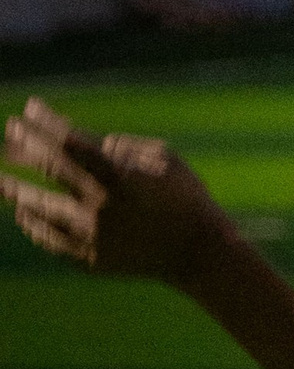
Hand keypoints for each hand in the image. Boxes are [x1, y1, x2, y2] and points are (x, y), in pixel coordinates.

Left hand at [3, 97, 231, 284]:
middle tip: (10, 133)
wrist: (200, 253)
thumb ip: (126, 148)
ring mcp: (92, 235)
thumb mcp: (166, 160)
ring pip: (40, 209)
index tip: (30, 109)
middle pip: (49, 170)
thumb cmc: (187, 200)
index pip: (70, 142)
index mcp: (119, 176)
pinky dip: (35, 226)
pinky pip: (51, 240)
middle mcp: (100, 204)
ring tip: (1, 183)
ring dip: (16, 192)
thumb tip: (95, 146)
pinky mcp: (90, 259)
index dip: (47, 123)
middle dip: (25, 148)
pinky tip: (25, 216)